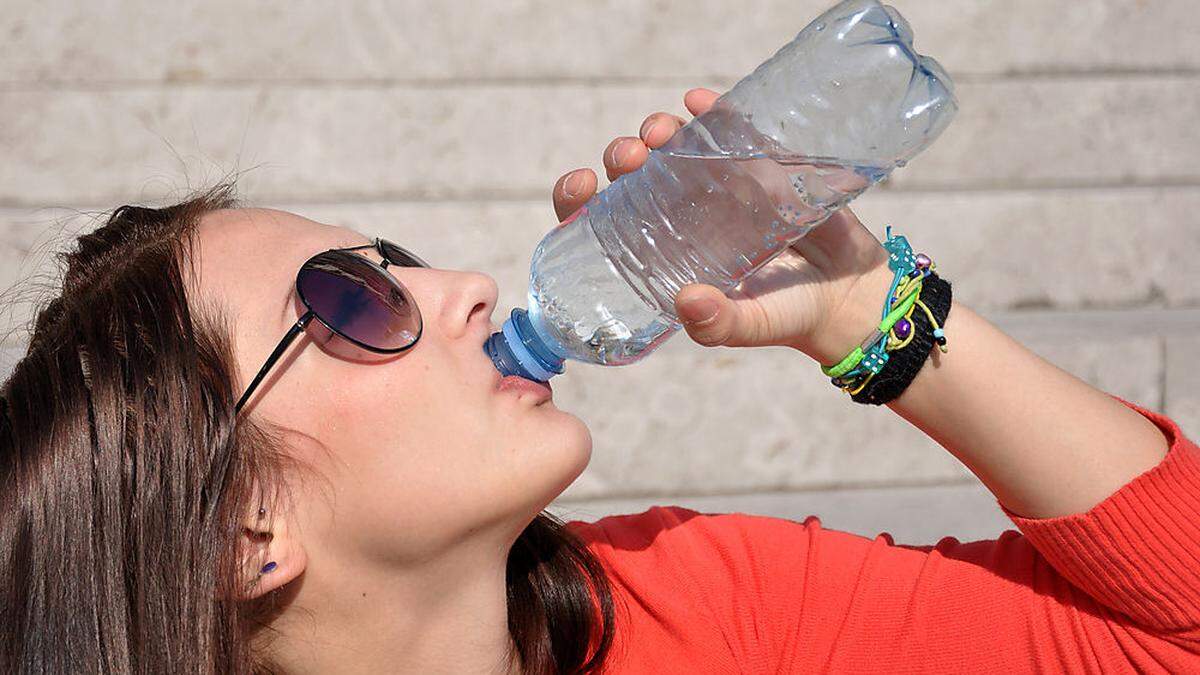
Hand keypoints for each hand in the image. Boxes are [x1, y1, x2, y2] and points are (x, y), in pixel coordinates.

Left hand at [551, 88, 895, 366]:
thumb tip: (687, 302)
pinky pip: (728, 130)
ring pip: (674, 147)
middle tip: (634, 156)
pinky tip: (701, 101)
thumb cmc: (789, 316)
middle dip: (622, 156)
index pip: (603, 223)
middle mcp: (682, 217)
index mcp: (662, 255)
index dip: (579, 201)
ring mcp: (719, 187)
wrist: (852, 293)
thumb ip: (720, 323)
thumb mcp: (751, 326)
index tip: (583, 186)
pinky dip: (712, 111)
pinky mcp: (759, 165)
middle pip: (632, 176)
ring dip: (660, 129)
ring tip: (665, 129)